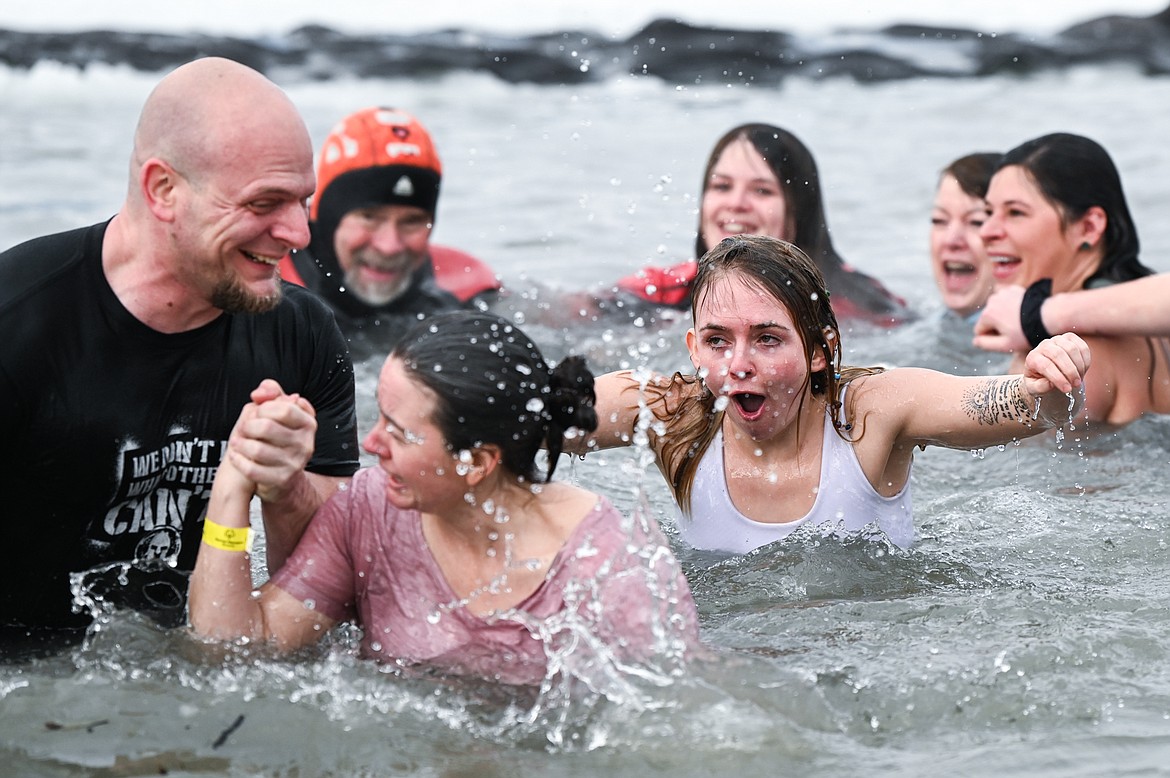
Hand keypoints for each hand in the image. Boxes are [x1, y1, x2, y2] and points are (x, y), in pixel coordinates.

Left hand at [227, 379, 317, 503]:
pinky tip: (235, 455)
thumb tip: (260, 393)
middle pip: (267, 427)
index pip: (284, 408)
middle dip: (248, 426)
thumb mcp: (279, 412)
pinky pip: (252, 469)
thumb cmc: (280, 439)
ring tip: (236, 441)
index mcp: (308, 424)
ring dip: (240, 444)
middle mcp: (305, 444)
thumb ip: (271, 394)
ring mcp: (295, 463)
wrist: (285, 476)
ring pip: (257, 449)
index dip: (264, 408)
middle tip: (243, 429)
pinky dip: (238, 460)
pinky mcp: (282, 479)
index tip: (257, 413)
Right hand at [973, 285, 1027, 352]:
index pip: (979, 331)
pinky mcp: (1013, 290)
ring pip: (996, 309)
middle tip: (1014, 331)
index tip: (1006, 338)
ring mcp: (1002, 293)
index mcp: (987, 315)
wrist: (1048, 316)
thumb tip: (975, 341)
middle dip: (997, 325)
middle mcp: (991, 301)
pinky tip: (1021, 312)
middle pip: (987, 319)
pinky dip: (1011, 306)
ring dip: (1003, 316)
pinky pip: (1006, 301)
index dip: (991, 337)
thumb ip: (985, 344)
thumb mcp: (1005, 345)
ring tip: (1018, 322)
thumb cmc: (1026, 333)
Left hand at [1021, 333, 1090, 420]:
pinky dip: (1085, 360)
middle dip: (1070, 372)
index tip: (1067, 389)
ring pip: (1072, 349)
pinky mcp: (1070, 338)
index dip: (1058, 378)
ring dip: (1079, 366)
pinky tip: (1083, 370)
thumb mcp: (1034, 388)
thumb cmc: (1039, 381)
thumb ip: (1039, 387)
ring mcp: (1057, 340)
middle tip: (1076, 384)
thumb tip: (1050, 384)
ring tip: (1079, 379)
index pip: (1045, 365)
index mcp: (1032, 358)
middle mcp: (1043, 345)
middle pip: (1059, 355)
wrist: (1046, 371)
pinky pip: (1082, 346)